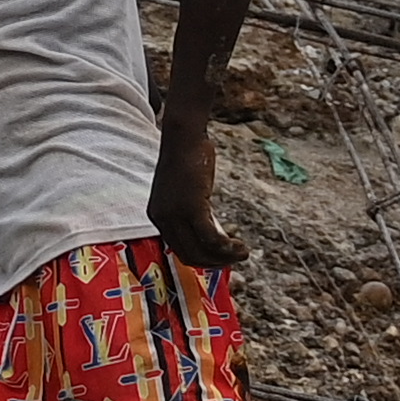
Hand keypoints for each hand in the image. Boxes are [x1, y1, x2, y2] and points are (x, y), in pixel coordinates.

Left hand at [149, 133, 234, 273]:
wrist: (184, 137)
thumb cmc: (187, 159)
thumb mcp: (184, 191)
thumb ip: (190, 211)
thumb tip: (207, 232)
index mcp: (157, 216)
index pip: (178, 249)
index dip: (201, 257)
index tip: (219, 257)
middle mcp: (161, 219)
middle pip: (188, 255)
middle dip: (214, 263)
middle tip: (234, 258)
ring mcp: (175, 215)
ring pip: (201, 251)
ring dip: (224, 258)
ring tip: (242, 253)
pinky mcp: (191, 209)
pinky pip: (211, 239)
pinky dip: (228, 248)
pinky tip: (240, 245)